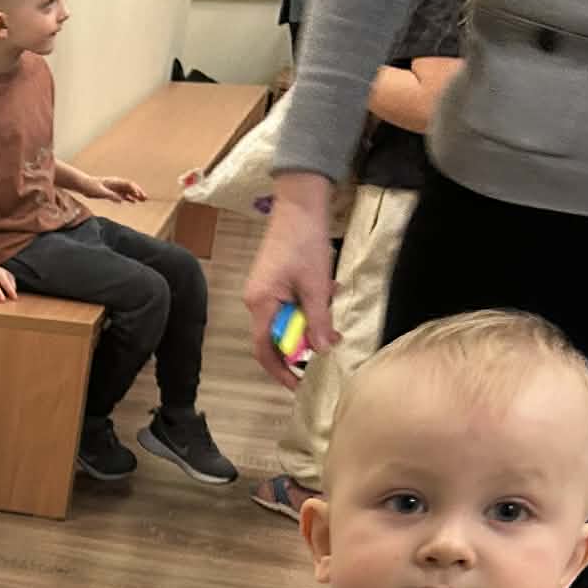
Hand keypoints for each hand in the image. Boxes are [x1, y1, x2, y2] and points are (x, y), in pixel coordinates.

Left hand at [94, 175, 146, 202]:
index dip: (135, 190)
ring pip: (127, 190)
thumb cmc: (90, 187)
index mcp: (115, 182)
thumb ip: (111, 196)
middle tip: (146, 199)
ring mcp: (114, 187)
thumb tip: (121, 200)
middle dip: (139, 192)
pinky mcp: (111, 191)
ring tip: (142, 201)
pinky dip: (128, 197)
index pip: (129, 185)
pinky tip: (132, 202)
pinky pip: (122, 194)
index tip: (140, 196)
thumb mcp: (100, 192)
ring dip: (135, 195)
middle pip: (130, 187)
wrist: (82, 184)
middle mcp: (116, 183)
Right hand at [243, 171, 340, 386]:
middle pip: (275, 337)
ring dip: (308, 323)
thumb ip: (319, 321)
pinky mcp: (272, 280)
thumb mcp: (317, 285)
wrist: (300, 203)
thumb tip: (322, 351)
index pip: (264, 350)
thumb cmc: (305, 241)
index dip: (280, 371)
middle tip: (328, 345)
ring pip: (284, 320)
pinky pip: (288, 305)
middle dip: (301, 345)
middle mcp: (256, 301)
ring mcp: (263, 290)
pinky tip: (327, 294)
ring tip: (332, 318)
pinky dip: (307, 307)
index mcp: (261, 304)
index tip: (298, 385)